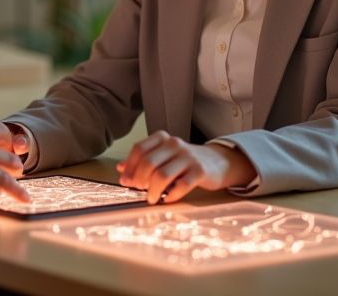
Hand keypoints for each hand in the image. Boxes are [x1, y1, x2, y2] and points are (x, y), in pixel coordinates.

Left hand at [117, 130, 256, 203]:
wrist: (217, 162)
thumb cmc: (185, 161)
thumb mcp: (164, 156)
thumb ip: (143, 160)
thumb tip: (120, 168)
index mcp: (163, 138)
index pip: (139, 149)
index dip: (129, 167)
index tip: (125, 181)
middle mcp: (174, 144)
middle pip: (148, 163)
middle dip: (139, 180)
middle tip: (139, 191)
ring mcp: (188, 157)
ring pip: (162, 175)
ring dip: (153, 191)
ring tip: (152, 198)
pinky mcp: (200, 171)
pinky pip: (181, 186)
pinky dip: (171, 196)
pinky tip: (167, 199)